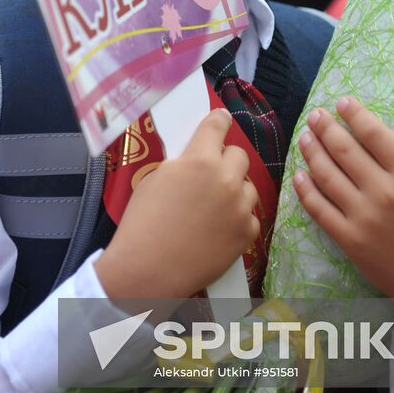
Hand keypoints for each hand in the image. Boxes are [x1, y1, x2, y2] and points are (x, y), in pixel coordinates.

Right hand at [95, 109, 258, 300]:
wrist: (146, 271)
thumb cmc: (143, 222)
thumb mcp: (157, 178)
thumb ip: (184, 162)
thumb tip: (197, 155)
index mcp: (200, 159)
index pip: (218, 125)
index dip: (218, 122)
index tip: (221, 122)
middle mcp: (226, 178)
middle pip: (239, 154)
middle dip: (225, 161)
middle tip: (211, 175)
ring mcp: (240, 207)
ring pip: (249, 185)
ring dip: (235, 190)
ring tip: (214, 207)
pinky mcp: (247, 233)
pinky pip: (250, 215)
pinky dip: (238, 219)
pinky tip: (218, 229)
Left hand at [294, 97, 393, 298]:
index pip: (375, 134)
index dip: (355, 114)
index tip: (343, 101)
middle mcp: (384, 192)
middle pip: (345, 150)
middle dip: (326, 127)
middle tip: (316, 114)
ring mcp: (363, 217)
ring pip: (327, 175)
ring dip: (312, 152)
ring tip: (304, 136)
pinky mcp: (349, 240)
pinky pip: (319, 210)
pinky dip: (306, 191)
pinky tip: (299, 176)